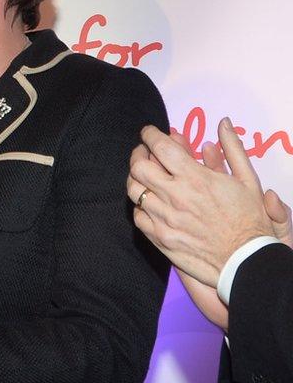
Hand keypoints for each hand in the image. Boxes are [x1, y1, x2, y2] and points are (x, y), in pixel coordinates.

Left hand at [127, 118, 273, 286]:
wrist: (246, 260)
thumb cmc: (249, 219)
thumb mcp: (248, 180)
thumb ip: (232, 149)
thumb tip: (223, 123)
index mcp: (195, 178)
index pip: (160, 147)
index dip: (150, 135)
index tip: (148, 132)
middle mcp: (175, 196)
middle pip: (139, 167)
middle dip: (138, 154)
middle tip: (143, 152)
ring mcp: (165, 218)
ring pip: (134, 191)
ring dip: (135, 179)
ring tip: (143, 176)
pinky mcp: (160, 237)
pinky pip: (138, 216)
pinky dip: (140, 206)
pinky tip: (149, 202)